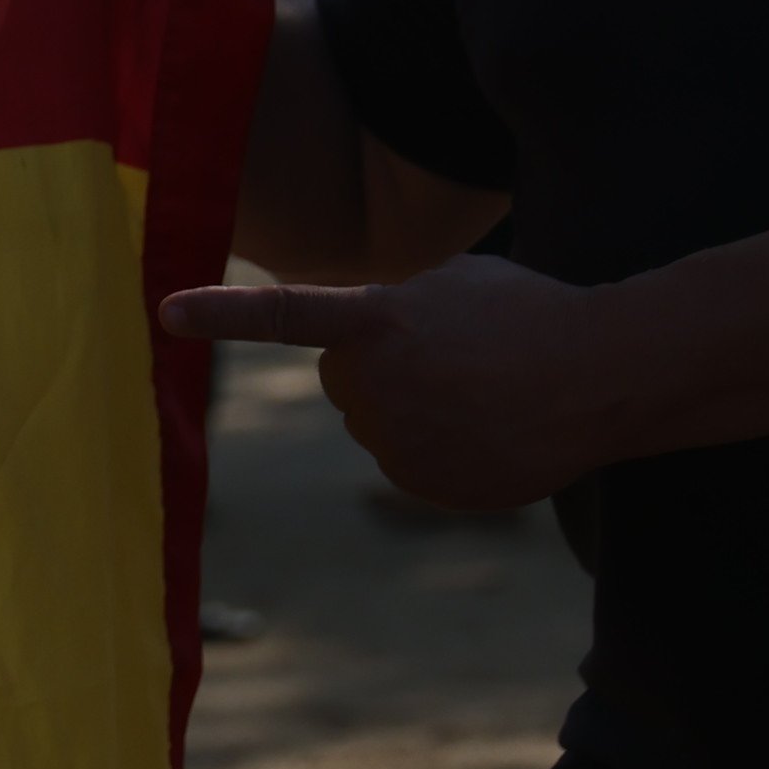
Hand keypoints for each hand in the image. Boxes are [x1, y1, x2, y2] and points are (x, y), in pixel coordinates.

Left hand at [165, 257, 625, 510]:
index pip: (282, 314)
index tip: (165, 313)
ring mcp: (396, 444)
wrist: (602, 375)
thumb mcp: (449, 284)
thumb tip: (366, 355)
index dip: (222, 313)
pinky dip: (438, 447)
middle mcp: (372, 388)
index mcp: (375, 322)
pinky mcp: (425, 484)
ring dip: (413, 406)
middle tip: (450, 352)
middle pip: (344, 377)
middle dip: (380, 366)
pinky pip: (410, 461)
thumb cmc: (529, 312)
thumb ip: (388, 311)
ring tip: (482, 388)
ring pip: (377, 422)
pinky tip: (491, 427)